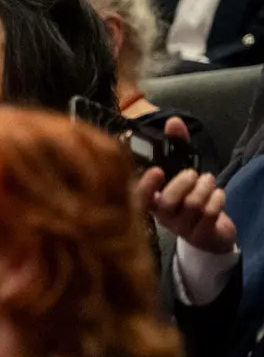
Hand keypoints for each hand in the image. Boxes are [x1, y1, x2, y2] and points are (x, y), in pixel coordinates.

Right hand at [134, 117, 236, 254]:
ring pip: (192, 205)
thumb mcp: (181, 172)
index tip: (158, 171)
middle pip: (169, 201)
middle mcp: (162, 217)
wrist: (209, 233)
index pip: (139, 198)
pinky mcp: (201, 235)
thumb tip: (173, 121)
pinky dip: (217, 198)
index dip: (147, 186)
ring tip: (208, 181)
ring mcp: (181, 228)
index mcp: (152, 201)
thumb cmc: (190, 198)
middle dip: (185, 182)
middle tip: (194, 174)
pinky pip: (210, 213)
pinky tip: (218, 194)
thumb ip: (176, 146)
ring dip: (205, 187)